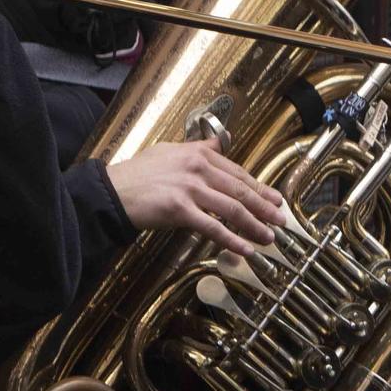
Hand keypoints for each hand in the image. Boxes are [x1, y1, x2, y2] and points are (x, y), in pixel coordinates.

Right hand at [107, 140, 288, 255]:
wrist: (110, 191)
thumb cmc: (137, 174)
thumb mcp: (168, 151)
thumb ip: (197, 148)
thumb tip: (219, 142)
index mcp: (197, 154)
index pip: (237, 172)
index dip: (259, 187)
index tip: (275, 198)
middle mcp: (197, 169)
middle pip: (240, 190)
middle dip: (264, 206)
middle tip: (280, 219)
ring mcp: (189, 189)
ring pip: (232, 208)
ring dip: (254, 224)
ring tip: (268, 236)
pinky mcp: (179, 210)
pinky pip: (212, 227)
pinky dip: (231, 239)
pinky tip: (245, 248)